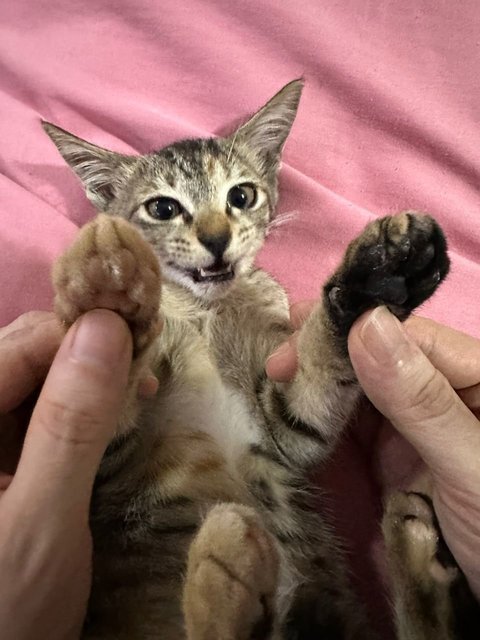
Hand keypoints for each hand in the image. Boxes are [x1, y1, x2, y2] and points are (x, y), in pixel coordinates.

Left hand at [0, 309, 132, 639]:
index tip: (146, 350)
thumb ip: (69, 426)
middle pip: (26, 353)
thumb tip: (107, 327)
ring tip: (133, 397)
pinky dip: (78, 408)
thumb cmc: (3, 612)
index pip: (22, 343)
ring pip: (37, 378)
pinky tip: (106, 419)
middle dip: (88, 356)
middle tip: (144, 382)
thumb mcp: (40, 522)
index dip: (84, 334)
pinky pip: (40, 412)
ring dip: (88, 381)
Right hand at [266, 303, 479, 598]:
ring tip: (271, 386)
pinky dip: (323, 424)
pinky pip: (353, 428)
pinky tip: (293, 417)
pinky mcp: (394, 455)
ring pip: (357, 390)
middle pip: (374, 356)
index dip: (347, 333)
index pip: (404, 336)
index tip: (291, 343)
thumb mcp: (471, 465)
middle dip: (324, 358)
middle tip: (272, 367)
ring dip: (318, 388)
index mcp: (474, 374)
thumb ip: (422, 400)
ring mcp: (415, 424)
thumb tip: (365, 324)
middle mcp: (441, 389)